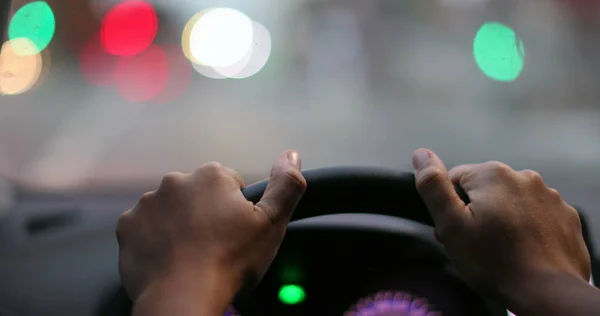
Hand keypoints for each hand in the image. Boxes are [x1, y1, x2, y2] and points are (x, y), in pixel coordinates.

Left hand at [116, 150, 306, 314]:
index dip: (236, 211)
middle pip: (198, 195)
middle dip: (206, 214)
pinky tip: (169, 259)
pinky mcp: (127, 227)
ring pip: (171, 210)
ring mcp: (147, 203)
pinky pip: (145, 228)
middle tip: (215, 246)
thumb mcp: (271, 223)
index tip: (236, 233)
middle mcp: (175, 181)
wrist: (182, 297)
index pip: (230, 185)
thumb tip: (291, 155)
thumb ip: (285, 184)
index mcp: (211, 175)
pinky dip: (155, 240)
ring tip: (191, 255)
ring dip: (180, 225)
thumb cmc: (230, 261)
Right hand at [412, 148, 590, 311]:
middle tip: (477, 246)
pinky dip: (528, 228)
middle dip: (477, 213)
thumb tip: (421, 153)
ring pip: (511, 202)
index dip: (451, 208)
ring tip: (502, 251)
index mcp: (492, 174)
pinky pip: (536, 215)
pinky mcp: (566, 215)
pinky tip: (524, 250)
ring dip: (503, 219)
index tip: (458, 233)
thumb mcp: (451, 225)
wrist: (548, 293)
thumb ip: (434, 186)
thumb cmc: (494, 261)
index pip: (455, 181)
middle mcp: (524, 176)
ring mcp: (550, 196)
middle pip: (484, 190)